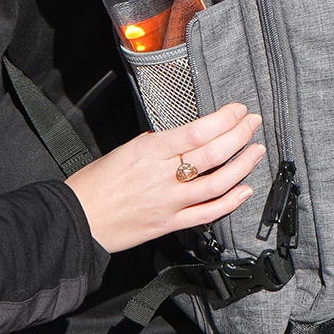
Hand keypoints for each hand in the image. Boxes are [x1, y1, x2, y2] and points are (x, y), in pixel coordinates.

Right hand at [68, 105, 265, 253]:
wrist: (78, 219)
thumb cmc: (94, 185)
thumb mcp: (123, 151)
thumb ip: (156, 146)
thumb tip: (183, 139)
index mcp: (148, 152)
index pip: (196, 132)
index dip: (224, 119)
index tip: (237, 110)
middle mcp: (162, 176)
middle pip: (212, 153)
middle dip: (239, 135)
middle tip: (253, 123)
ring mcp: (169, 202)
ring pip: (217, 183)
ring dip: (242, 165)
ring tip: (256, 151)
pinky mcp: (170, 223)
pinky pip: (207, 214)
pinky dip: (230, 202)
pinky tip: (244, 190)